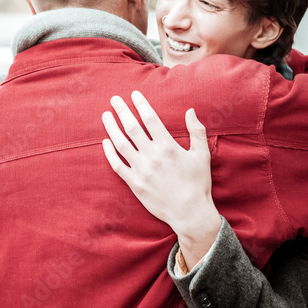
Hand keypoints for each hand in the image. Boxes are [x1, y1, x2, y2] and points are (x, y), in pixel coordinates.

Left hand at [102, 91, 221, 266]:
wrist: (189, 212)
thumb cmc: (198, 183)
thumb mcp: (202, 155)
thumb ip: (196, 131)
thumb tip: (190, 110)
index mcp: (168, 147)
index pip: (150, 119)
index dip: (141, 104)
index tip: (134, 94)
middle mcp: (152, 156)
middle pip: (132, 127)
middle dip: (122, 111)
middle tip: (114, 99)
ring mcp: (141, 170)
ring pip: (121, 144)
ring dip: (111, 128)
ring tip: (105, 116)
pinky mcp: (134, 184)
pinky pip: (117, 166)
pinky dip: (109, 153)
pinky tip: (105, 142)